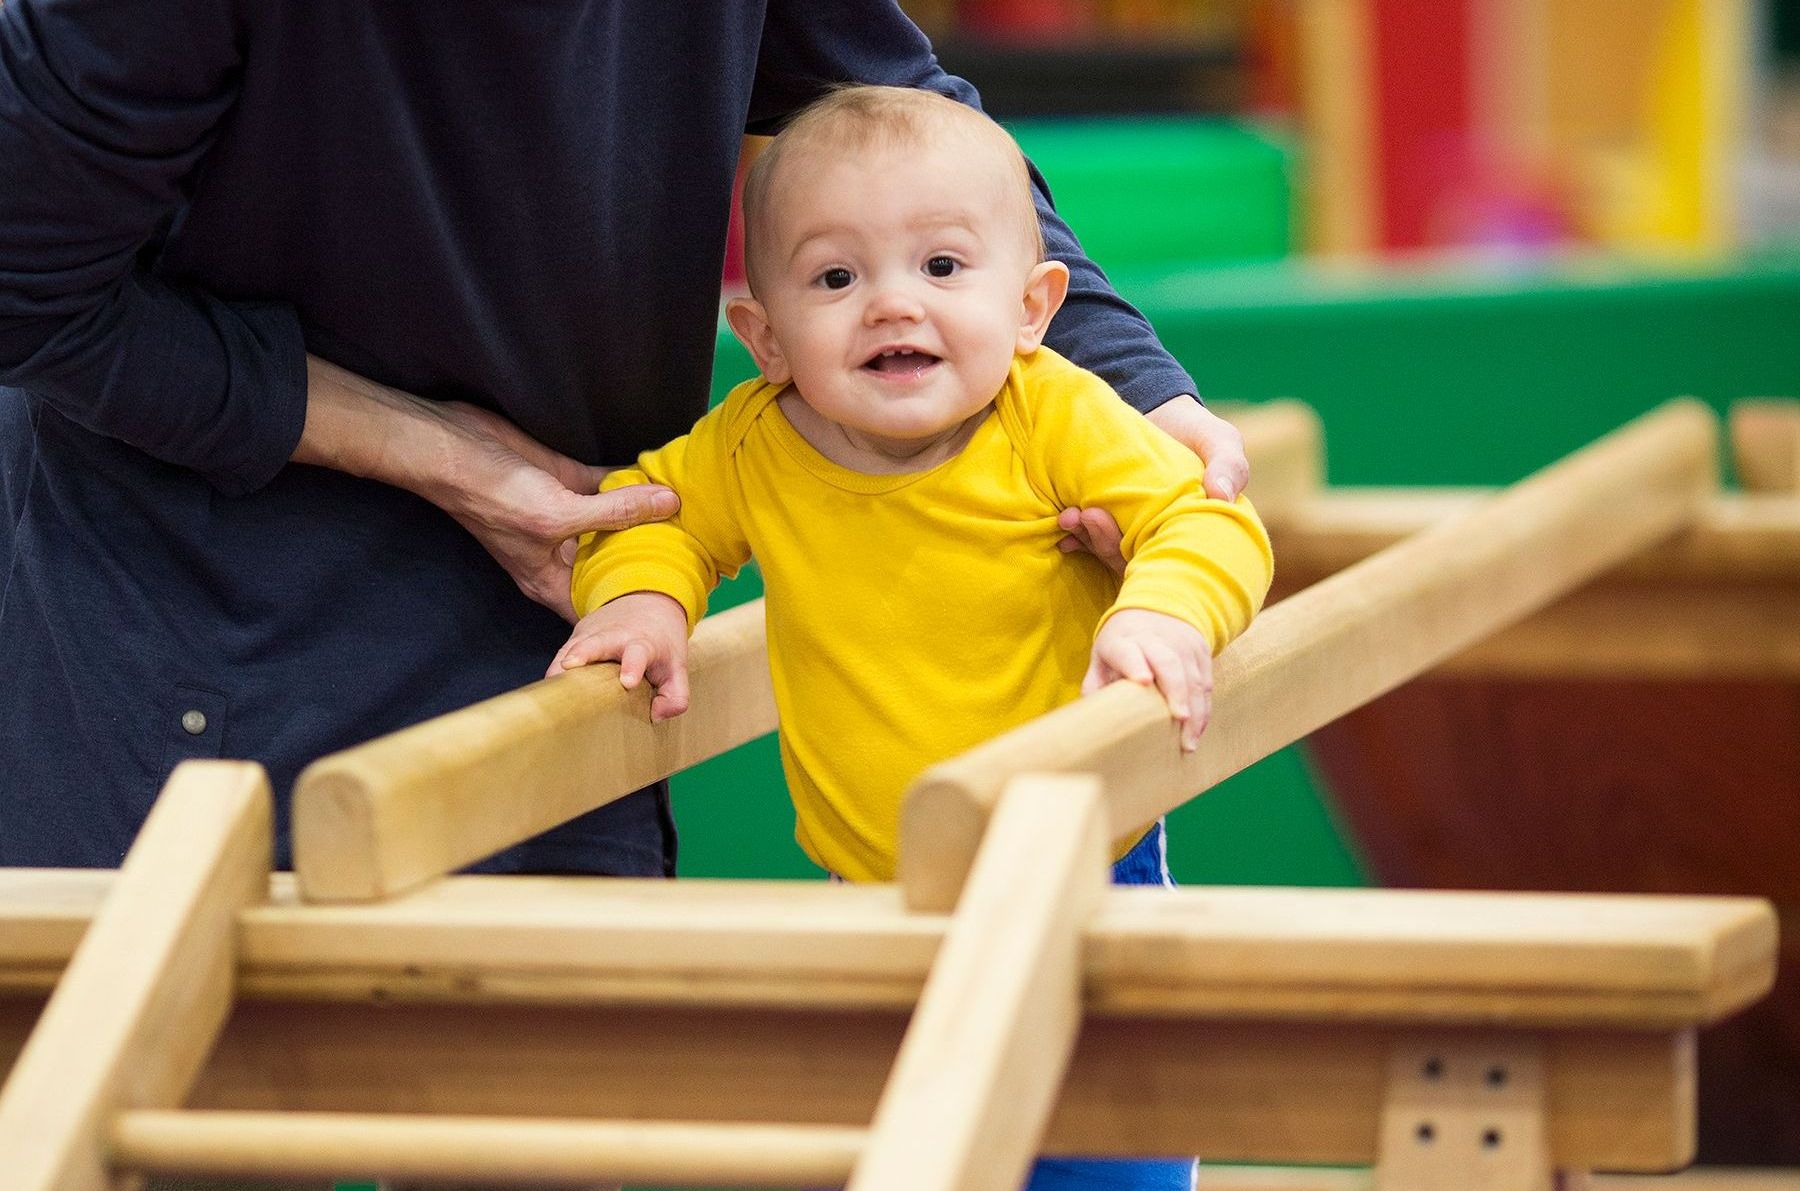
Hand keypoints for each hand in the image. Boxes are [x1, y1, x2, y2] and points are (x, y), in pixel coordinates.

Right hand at [431, 401, 677, 620]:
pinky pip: (609, 487)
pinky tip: (664, 479)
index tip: (671, 609)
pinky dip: (633, 483)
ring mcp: (566, 517)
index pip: (596, 610)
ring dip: (646, 517)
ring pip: (615, 524)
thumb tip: (669, 505)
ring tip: (692, 520)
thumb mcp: (558, 513)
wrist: (451, 445)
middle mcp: (560, 554)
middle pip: (611, 566)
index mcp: (549, 580)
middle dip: (646, 563)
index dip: (628, 614)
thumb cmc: (491, 496)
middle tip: (694, 562)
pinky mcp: (567, 481)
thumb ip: (615, 511)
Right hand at [547, 591, 691, 720]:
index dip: (632, 666)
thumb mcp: (678, 667)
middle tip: (568, 668)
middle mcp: (614, 636)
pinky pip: (560, 656)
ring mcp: (591, 635)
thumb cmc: (661, 642)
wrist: (648, 602)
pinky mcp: (575, 638)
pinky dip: (553, 672)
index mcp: (643, 644)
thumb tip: (657, 715)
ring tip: (549, 690)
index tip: (628, 682)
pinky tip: (547, 691)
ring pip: (570, 650)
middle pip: (595, 644)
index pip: (638, 653)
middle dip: (582, 654)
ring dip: (559, 668)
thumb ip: (676, 696)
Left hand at [1056, 396, 1248, 573]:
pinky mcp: (1112, 524)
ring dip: (1088, 540)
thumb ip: (1228, 464)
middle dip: (1105, 545)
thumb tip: (1222, 495)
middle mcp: (1163, 542)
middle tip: (1086, 516)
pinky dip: (1077, 538)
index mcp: (1193, 535)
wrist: (1159, 415)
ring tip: (1069, 517)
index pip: (1170, 562)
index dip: (1144, 558)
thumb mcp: (1219, 441)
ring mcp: (1135, 536)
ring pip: (1110, 554)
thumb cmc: (1196, 433)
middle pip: (1133, 563)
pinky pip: (1093, 543)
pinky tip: (1064, 532)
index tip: (1122, 535)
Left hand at [1083, 608, 1212, 751]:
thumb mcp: (1103, 654)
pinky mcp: (1201, 653)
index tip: (1143, 681)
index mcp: (1124, 640)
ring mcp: (1182, 645)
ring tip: (1189, 742)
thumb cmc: (1123, 641)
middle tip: (1180, 719)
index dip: (1135, 665)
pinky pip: (1206, 684)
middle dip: (1176, 691)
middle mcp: (1155, 640)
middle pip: (1169, 664)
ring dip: (1194, 711)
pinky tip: (1197, 731)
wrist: (1159, 607)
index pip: (1128, 651)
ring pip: (1193, 677)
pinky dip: (1203, 710)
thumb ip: (1095, 684)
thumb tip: (1090, 719)